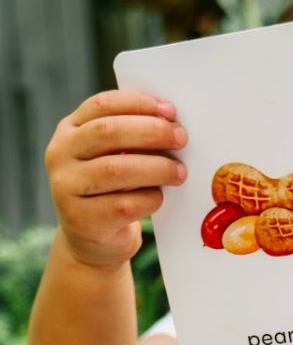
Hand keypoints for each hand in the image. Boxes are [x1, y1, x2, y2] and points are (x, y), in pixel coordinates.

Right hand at [44, 90, 187, 270]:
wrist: (92, 240)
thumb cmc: (111, 190)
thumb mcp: (112, 156)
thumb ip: (130, 137)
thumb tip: (172, 122)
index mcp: (69, 131)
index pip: (101, 105)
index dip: (138, 104)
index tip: (170, 111)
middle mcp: (60, 156)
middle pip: (109, 132)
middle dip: (152, 132)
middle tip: (180, 138)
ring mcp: (66, 188)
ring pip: (116, 169)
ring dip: (157, 168)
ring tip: (179, 172)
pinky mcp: (82, 220)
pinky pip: (124, 205)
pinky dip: (150, 199)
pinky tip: (158, 197)